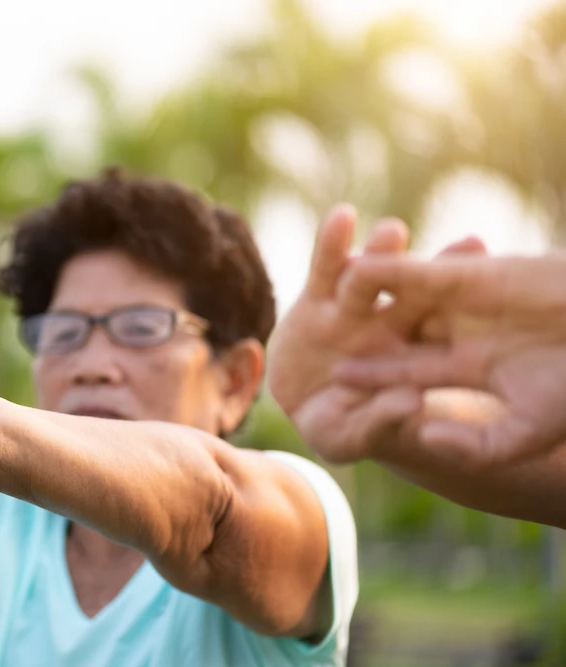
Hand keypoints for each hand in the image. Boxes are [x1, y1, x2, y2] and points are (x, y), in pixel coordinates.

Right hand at [267, 205, 485, 462]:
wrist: (299, 409)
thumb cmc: (340, 428)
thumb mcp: (353, 438)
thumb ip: (381, 422)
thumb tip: (410, 399)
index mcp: (413, 357)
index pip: (446, 331)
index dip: (472, 310)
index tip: (495, 284)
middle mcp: (389, 326)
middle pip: (419, 293)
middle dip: (440, 269)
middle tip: (469, 245)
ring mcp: (352, 311)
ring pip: (372, 275)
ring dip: (383, 252)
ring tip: (393, 232)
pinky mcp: (315, 302)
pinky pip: (324, 269)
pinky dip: (331, 243)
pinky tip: (341, 216)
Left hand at [332, 252, 565, 464]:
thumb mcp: (525, 431)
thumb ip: (474, 446)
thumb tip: (424, 440)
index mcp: (468, 368)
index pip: (407, 379)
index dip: (370, 388)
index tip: (332, 400)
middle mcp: (459, 333)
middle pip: (394, 338)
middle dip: (355, 345)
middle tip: (309, 354)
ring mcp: (462, 302)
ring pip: (397, 302)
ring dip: (358, 303)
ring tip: (312, 308)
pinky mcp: (468, 273)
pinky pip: (414, 273)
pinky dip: (380, 272)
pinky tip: (341, 274)